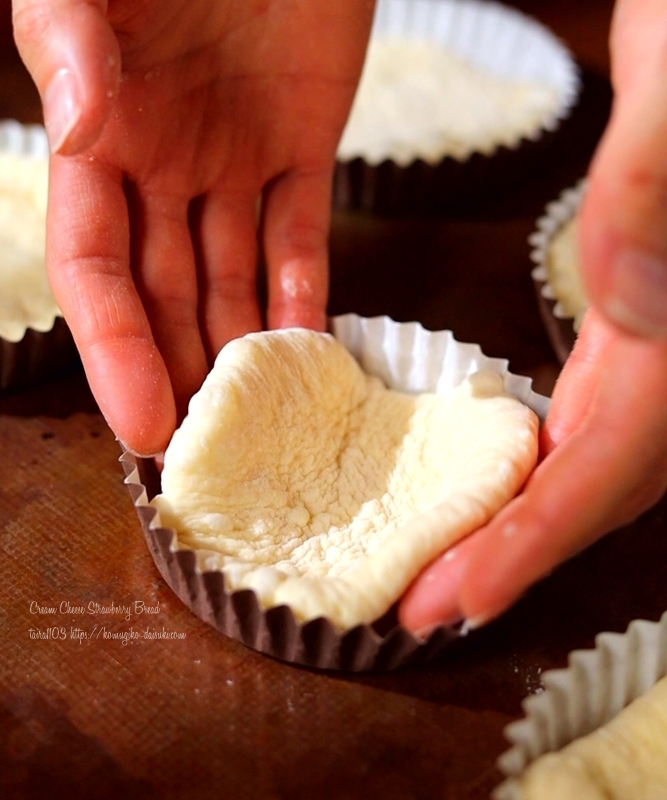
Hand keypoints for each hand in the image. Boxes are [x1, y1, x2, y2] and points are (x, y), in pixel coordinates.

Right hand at [13, 0, 374, 454]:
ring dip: (241, 349)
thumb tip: (82, 126)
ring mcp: (234, 161)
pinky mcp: (303, 144)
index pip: (95, 271)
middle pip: (166, 295)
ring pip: (233, 278)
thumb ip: (67, 36)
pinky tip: (310, 349)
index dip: (114, 351)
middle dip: (178, 373)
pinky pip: (302, 233)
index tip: (143, 426)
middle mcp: (159, 164)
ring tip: (256, 424)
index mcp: (97, 139)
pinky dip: (306, 290)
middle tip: (201, 454)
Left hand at [400, 0, 666, 633]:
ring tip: (439, 572)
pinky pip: (579, 429)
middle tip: (421, 610)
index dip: (532, 543)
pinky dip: (526, 475)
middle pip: (593, 492)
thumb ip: (652, 192)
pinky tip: (483, 491)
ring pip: (587, 471)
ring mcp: (655, 359)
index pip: (607, 464)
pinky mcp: (628, 345)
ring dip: (512, 529)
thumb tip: (631, 300)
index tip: (455, 601)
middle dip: (507, 560)